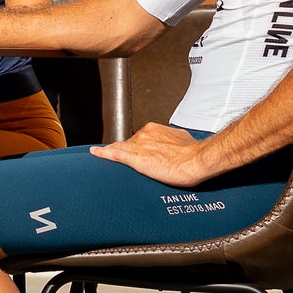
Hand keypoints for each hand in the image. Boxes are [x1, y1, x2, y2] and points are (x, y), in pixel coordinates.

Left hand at [90, 122, 213, 185]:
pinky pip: (115, 154)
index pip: (138, 138)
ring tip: (108, 160)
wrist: (196, 161)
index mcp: (154, 130)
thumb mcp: (183, 140)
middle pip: (128, 144)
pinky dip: (103, 153)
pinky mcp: (136, 159)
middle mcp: (144, 135)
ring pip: (120, 148)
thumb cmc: (193, 153)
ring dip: (115, 154)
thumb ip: (173, 141)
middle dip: (126, 152)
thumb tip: (176, 147)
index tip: (132, 150)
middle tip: (126, 162)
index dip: (134, 146)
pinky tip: (95, 153)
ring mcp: (139, 146)